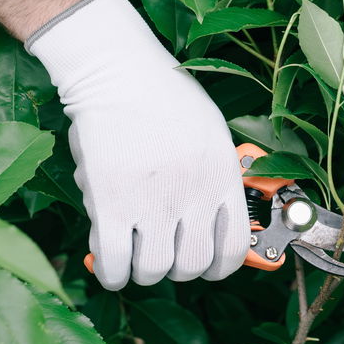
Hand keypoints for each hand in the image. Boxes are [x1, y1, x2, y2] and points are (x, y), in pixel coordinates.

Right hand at [25, 0, 249, 289]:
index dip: (220, 266)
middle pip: (193, 265)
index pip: (234, 247)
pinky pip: (115, 263)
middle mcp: (193, 192)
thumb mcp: (211, 132)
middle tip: (164, 254)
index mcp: (222, 175)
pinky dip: (112, 273)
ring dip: (144, 271)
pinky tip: (109, 262)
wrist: (117, 71)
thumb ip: (216, 176)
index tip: (207, 265)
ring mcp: (153, 201)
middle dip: (178, 269)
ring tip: (135, 254)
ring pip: (154, 269)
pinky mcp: (112, 204)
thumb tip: (216, 220)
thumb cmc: (163, 96)